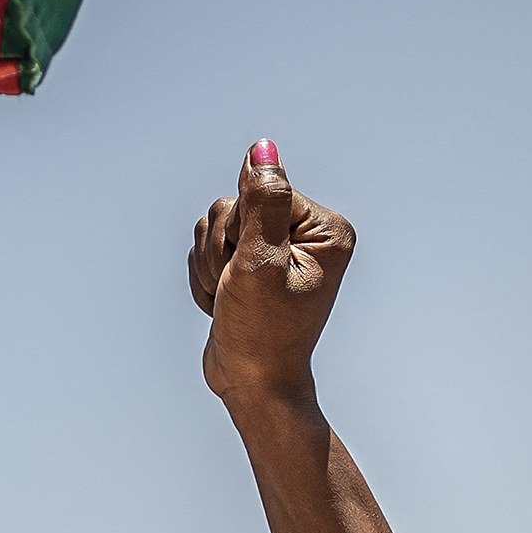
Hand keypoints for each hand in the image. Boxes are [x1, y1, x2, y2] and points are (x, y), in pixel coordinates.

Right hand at [192, 147, 352, 420]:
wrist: (252, 385)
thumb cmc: (262, 332)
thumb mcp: (261, 262)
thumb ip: (262, 201)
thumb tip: (263, 147)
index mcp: (325, 229)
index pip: (259, 193)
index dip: (239, 231)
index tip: (250, 271)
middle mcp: (306, 234)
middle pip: (233, 206)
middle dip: (222, 251)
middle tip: (237, 291)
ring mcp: (276, 249)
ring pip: (214, 227)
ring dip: (210, 266)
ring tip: (230, 301)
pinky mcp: (251, 264)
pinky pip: (208, 249)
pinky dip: (206, 278)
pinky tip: (222, 303)